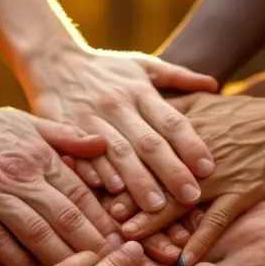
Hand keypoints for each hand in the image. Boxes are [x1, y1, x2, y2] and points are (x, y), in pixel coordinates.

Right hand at [0, 92, 120, 265]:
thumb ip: (68, 137)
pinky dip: (16, 259)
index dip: (104, 223)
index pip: (81, 195)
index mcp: (39, 155)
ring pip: (34, 232)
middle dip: (92, 247)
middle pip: (64, 217)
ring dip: (61, 259)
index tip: (123, 246)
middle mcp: (19, 174)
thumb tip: (105, 144)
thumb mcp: (29, 122)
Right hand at [28, 44, 216, 211]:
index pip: (172, 121)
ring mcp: (90, 120)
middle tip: (190, 198)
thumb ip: (178, 76)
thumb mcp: (142, 64)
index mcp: (140, 92)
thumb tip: (213, 85)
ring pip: (118, 153)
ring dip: (138, 181)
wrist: (51, 58)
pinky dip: (97, 172)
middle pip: (148, 142)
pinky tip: (111, 191)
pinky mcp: (65, 131)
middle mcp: (118, 106)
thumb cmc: (105, 68)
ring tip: (157, 207)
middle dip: (171, 171)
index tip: (208, 169)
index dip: (191, 145)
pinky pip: (82, 154)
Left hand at [117, 92, 264, 264]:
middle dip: (125, 197)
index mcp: (182, 128)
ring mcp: (219, 174)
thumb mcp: (203, 105)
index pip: (140, 147)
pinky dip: (201, 241)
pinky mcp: (243, 192)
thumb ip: (169, 110)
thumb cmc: (247, 114)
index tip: (88, 180)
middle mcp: (194, 151)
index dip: (114, 164)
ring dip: (153, 221)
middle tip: (100, 216)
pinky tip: (184, 260)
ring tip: (131, 239)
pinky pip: (218, 220)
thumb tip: (134, 111)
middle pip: (152, 175)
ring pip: (179, 200)